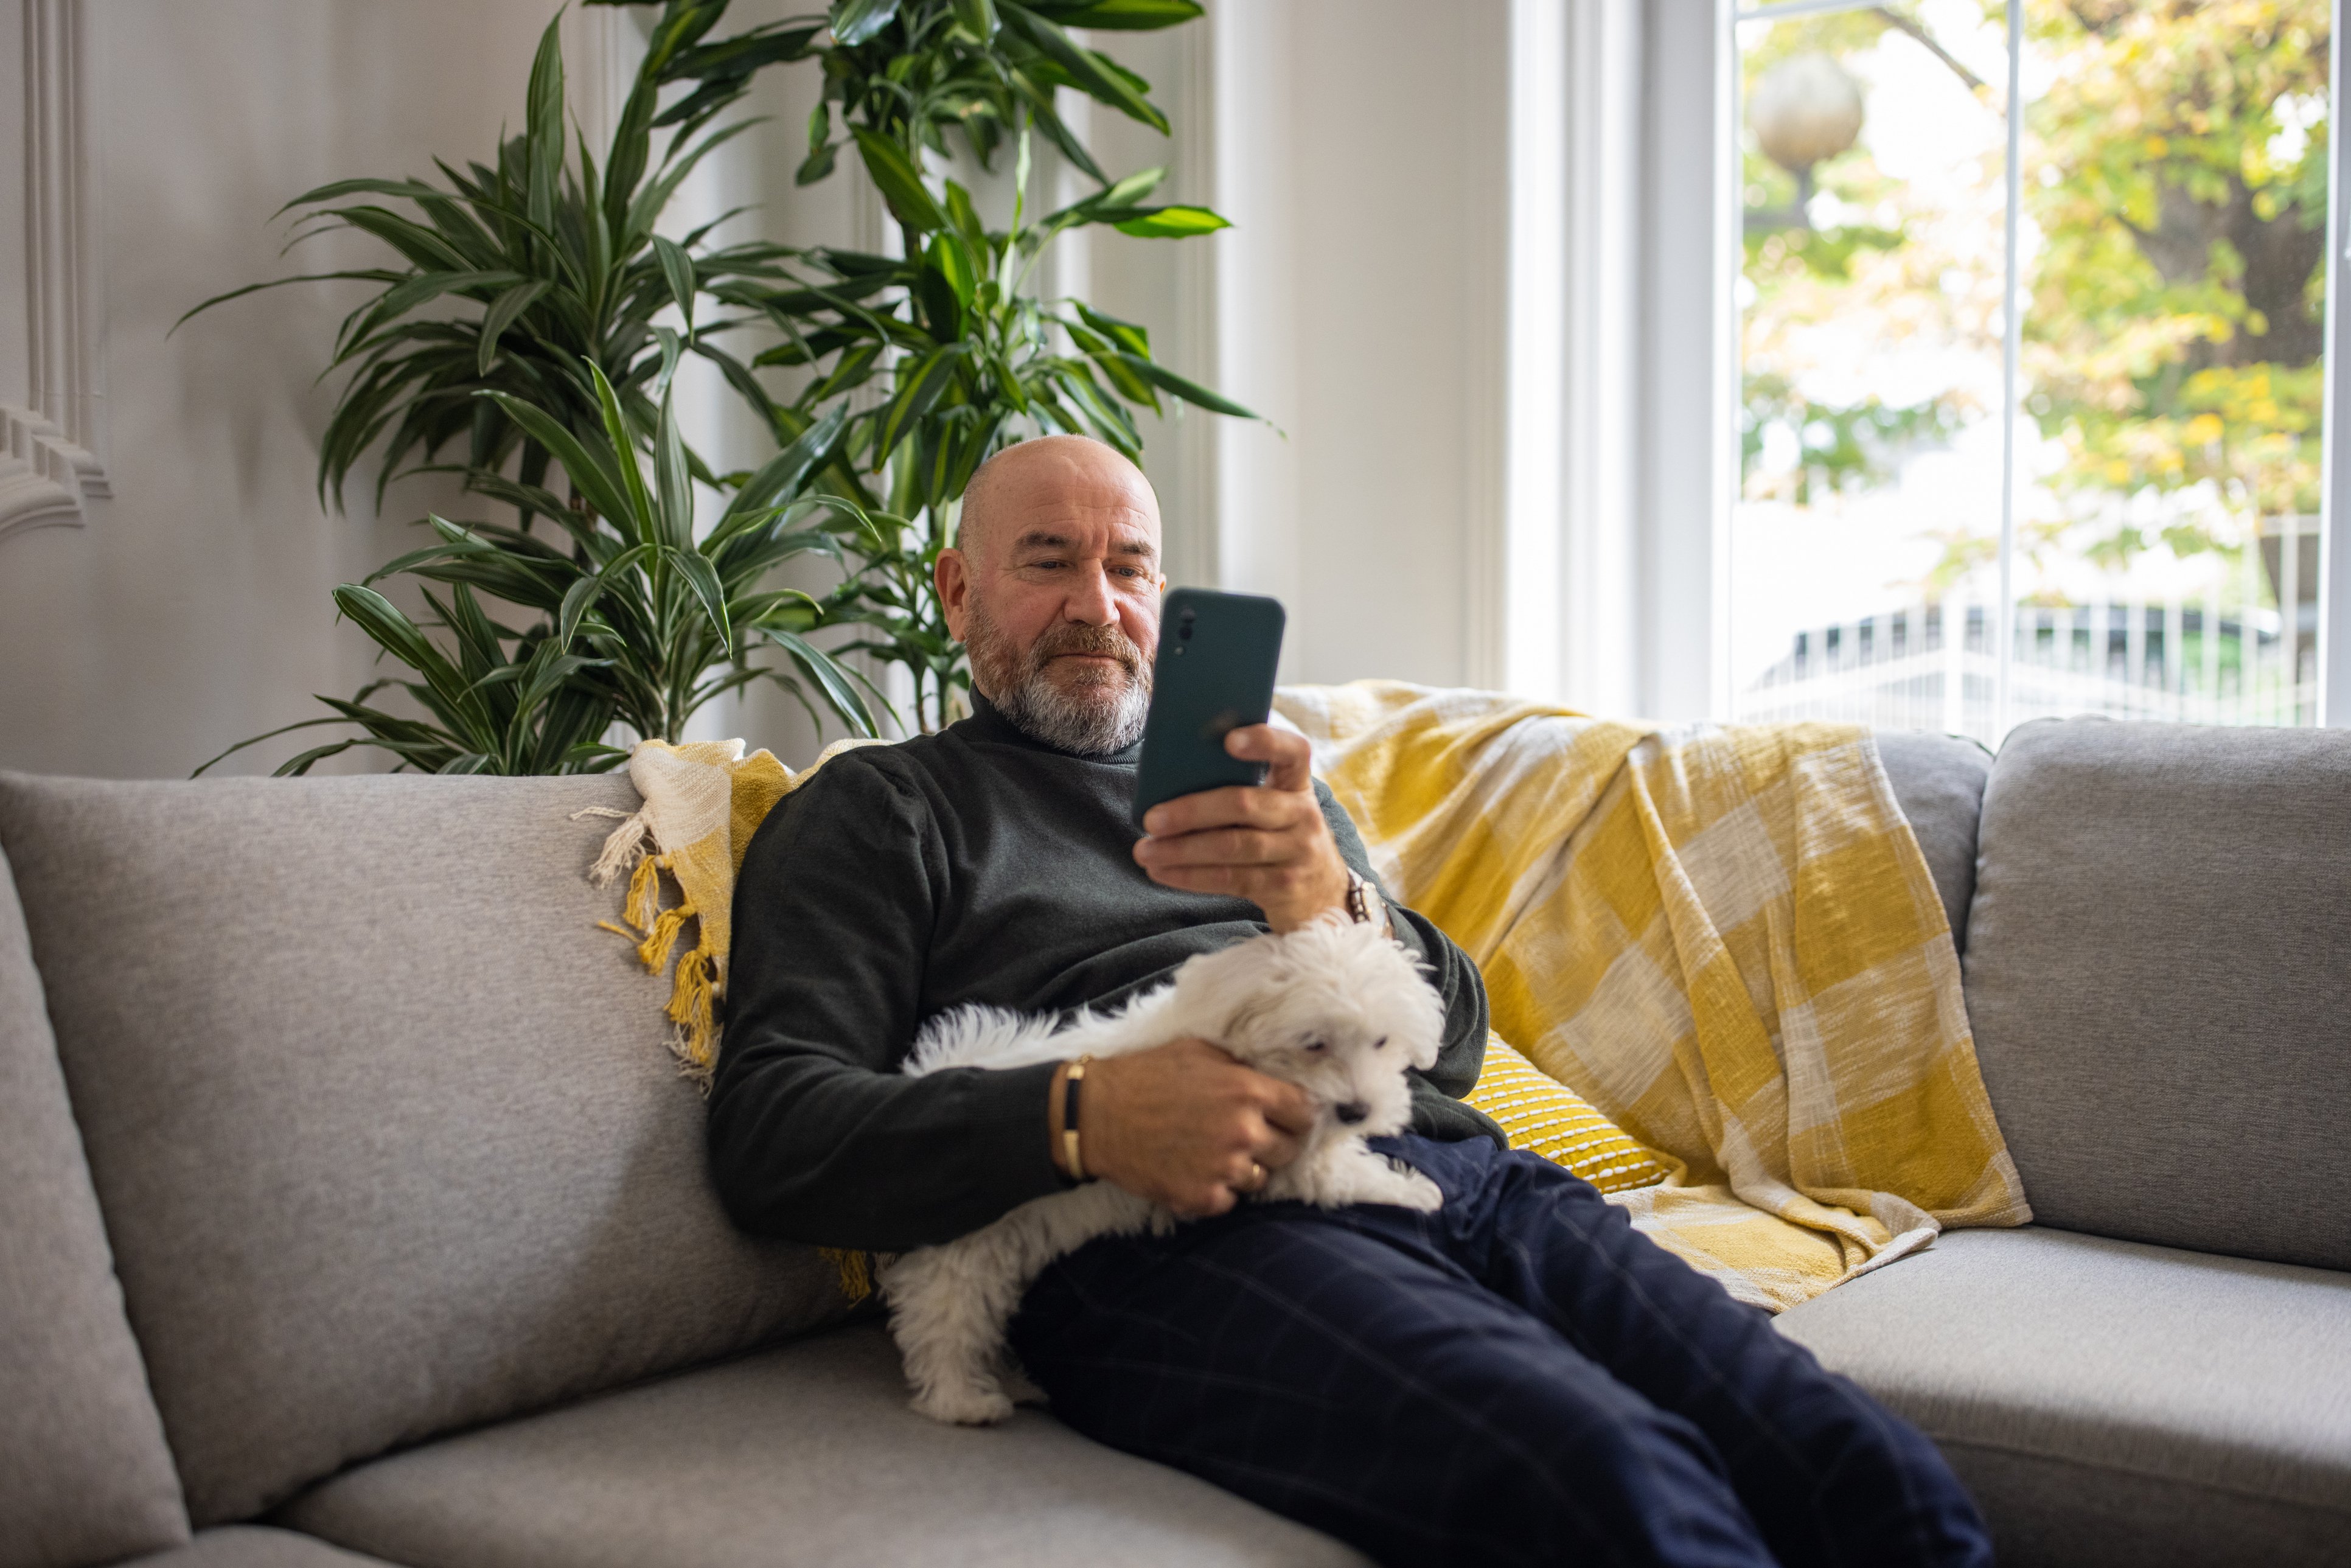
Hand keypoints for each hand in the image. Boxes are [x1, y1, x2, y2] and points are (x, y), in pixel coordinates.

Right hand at [1052, 1038, 1312, 1215]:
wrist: (1096, 1115)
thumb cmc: (1146, 1076)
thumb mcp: (1199, 1051)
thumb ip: (1242, 1067)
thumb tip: (1273, 1074)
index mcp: (1248, 1091)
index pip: (1305, 1112)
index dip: (1297, 1114)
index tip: (1287, 1117)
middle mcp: (1244, 1132)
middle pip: (1290, 1149)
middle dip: (1274, 1142)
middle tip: (1245, 1135)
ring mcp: (1225, 1169)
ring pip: (1260, 1178)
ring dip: (1243, 1167)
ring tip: (1212, 1152)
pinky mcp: (1203, 1198)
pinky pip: (1230, 1200)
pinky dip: (1217, 1189)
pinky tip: (1193, 1169)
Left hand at [1132, 724, 1350, 932]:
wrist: (1322, 895)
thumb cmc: (1279, 836)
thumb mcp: (1275, 807)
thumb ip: (1242, 788)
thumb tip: (1171, 781)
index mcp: (1297, 783)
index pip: (1293, 750)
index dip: (1264, 741)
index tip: (1228, 740)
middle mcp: (1303, 814)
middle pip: (1244, 804)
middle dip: (1191, 810)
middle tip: (1151, 818)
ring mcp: (1297, 852)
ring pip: (1231, 846)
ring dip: (1181, 849)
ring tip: (1145, 850)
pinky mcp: (1283, 886)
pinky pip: (1229, 878)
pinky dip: (1189, 876)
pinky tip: (1161, 872)